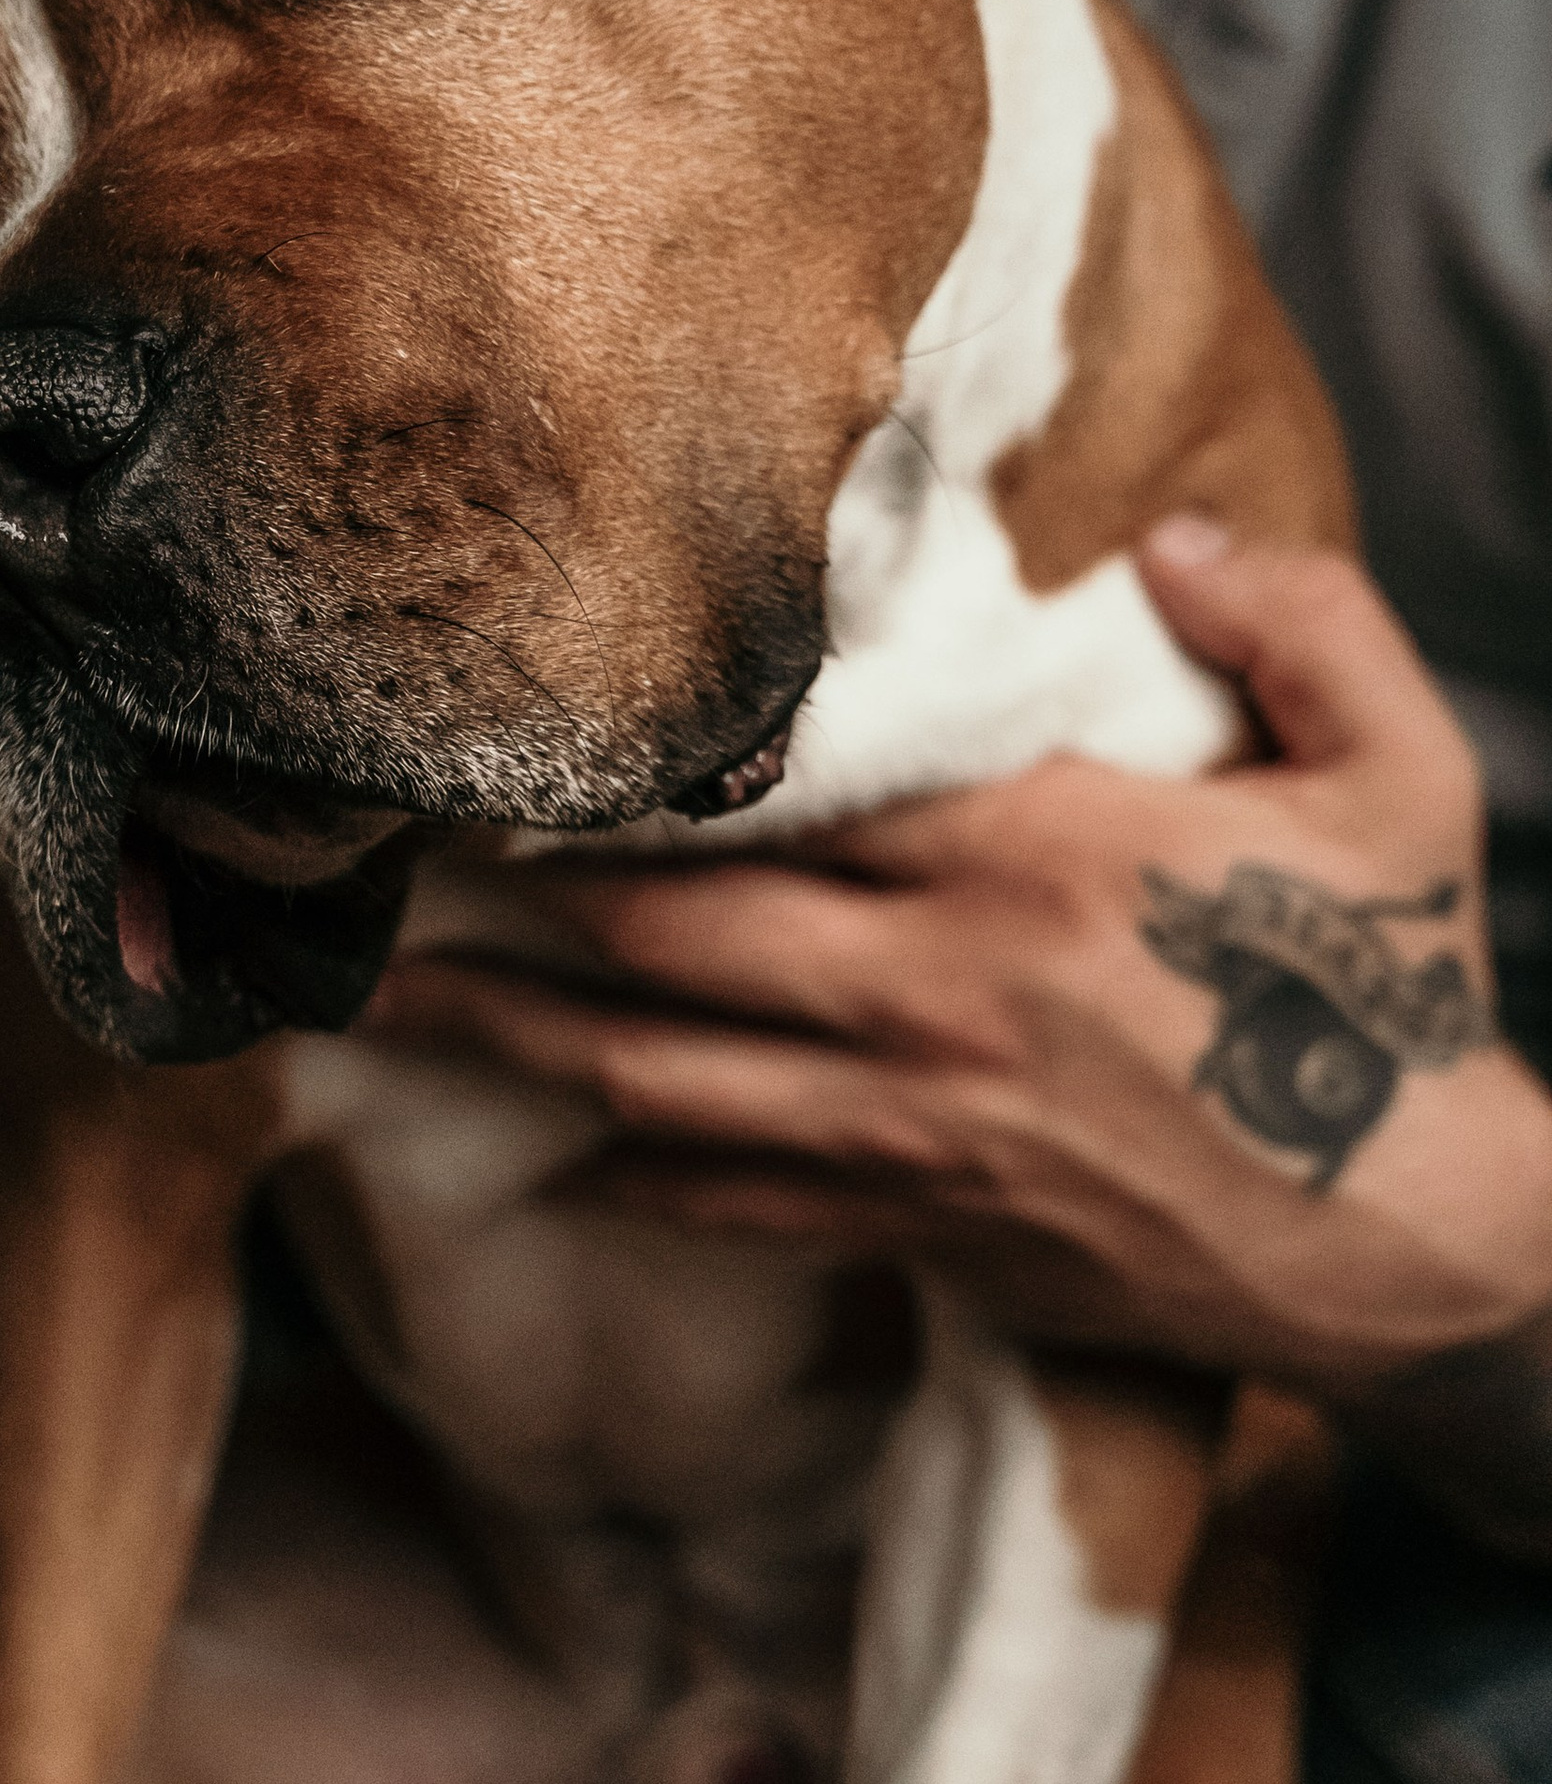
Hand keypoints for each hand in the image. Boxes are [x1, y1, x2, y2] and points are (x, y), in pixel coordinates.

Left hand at [365, 522, 1551, 1397]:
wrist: (1421, 1245)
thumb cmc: (1404, 998)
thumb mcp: (1397, 777)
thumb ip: (1293, 625)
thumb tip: (1181, 538)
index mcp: (1027, 859)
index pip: (779, 799)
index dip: (626, 773)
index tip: (503, 740)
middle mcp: (937, 992)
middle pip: (661, 943)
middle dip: (496, 913)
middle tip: (361, 880)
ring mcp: (916, 1126)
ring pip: (659, 1081)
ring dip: (508, 1048)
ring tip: (378, 1019)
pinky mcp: (925, 1227)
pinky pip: (741, 1204)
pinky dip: (639, 1181)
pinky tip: (557, 1156)